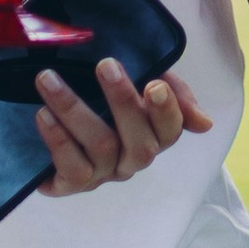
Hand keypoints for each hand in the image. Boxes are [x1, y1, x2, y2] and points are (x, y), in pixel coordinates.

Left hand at [30, 58, 215, 196]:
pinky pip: (72, 169)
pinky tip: (43, 114)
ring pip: (101, 147)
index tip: (153, 84)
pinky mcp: (72, 184)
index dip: (167, 111)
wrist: (52, 115)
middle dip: (123, 101)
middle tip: (104, 64)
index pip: (171, 130)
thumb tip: (205, 123)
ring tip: (48, 78)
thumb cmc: (104, 96)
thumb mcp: (141, 81)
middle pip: (140, 142)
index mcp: (154, 135)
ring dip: (74, 109)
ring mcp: (104, 174)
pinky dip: (58, 140)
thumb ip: (173, 93)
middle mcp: (132, 159)